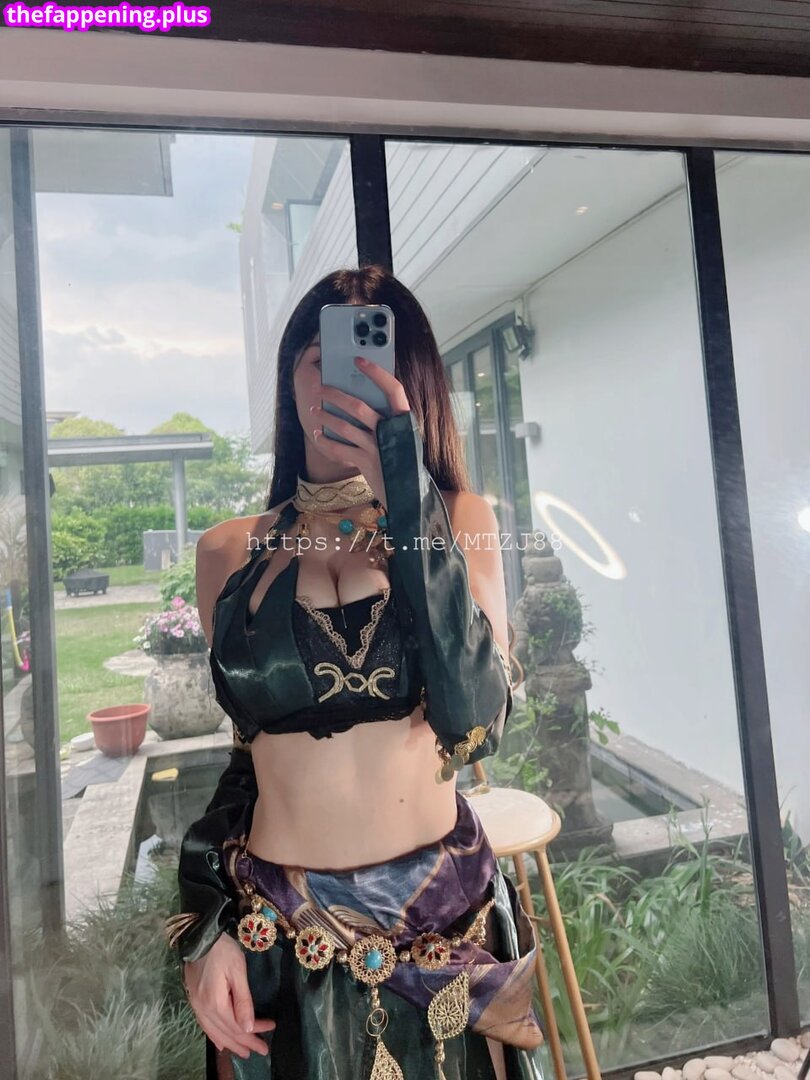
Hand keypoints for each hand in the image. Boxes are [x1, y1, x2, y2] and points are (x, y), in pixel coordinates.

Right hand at [182, 933, 274, 1058]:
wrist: (199, 936)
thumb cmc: (223, 949)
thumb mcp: (238, 970)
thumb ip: (243, 1000)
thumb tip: (249, 1028)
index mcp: (215, 1003)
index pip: (238, 1025)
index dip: (255, 1031)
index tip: (271, 1030)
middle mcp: (203, 1009)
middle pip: (227, 1032)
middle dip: (246, 1042)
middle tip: (262, 1050)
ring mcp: (196, 1006)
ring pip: (215, 1032)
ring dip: (231, 1043)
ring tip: (244, 1052)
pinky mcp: (194, 1000)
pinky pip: (205, 1025)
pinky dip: (215, 1036)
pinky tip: (221, 1042)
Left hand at [310, 355, 410, 509]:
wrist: (411, 494)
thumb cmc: (404, 460)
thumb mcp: (403, 436)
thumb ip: (388, 419)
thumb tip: (360, 399)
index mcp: (405, 420)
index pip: (394, 388)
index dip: (377, 372)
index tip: (359, 360)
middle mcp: (392, 432)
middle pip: (359, 407)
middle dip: (335, 395)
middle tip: (321, 389)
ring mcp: (379, 448)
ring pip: (345, 427)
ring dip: (326, 417)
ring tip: (315, 410)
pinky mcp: (366, 464)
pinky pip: (340, 449)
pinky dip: (327, 441)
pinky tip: (319, 435)